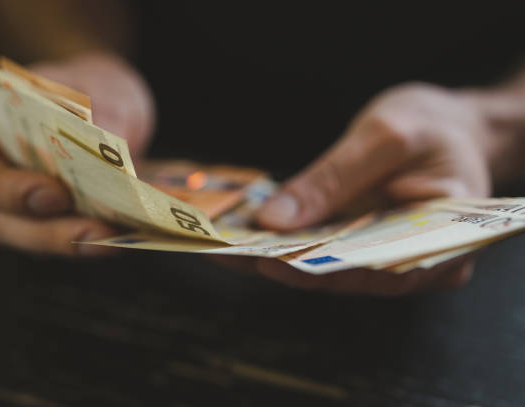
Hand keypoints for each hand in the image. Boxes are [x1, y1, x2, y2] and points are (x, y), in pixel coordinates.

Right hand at [0, 52, 154, 255]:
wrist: (108, 100)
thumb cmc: (88, 86)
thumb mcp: (96, 88)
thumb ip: (97, 121)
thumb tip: (110, 166)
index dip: (5, 190)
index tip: (54, 194)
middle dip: (49, 232)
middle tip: (98, 233)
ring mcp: (16, 206)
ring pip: (32, 239)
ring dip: (75, 244)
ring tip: (116, 241)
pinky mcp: (51, 222)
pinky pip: (64, 239)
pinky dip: (93, 241)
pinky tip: (126, 237)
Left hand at [234, 83, 495, 293]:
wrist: (451, 126)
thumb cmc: (434, 126)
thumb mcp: (386, 137)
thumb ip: (334, 180)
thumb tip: (275, 221)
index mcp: (445, 242)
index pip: (375, 272)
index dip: (318, 270)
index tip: (264, 261)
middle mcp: (414, 264)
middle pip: (342, 275)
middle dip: (282, 263)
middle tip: (225, 250)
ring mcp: (385, 257)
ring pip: (324, 267)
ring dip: (274, 253)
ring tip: (224, 240)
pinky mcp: (362, 244)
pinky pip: (321, 248)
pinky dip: (286, 239)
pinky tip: (248, 229)